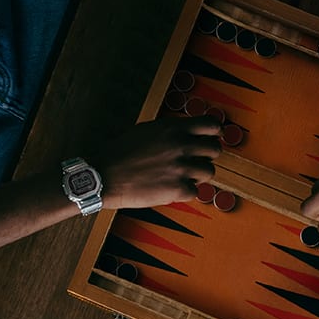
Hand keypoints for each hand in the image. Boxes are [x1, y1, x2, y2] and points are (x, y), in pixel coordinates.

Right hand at [92, 118, 221, 209]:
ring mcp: (181, 167)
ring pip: (209, 172)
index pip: (211, 125)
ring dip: (198, 176)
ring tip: (181, 177)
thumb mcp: (147, 130)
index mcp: (174, 128)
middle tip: (195, 162)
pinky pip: (195, 192)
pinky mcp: (177, 189)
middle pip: (215, 150)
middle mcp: (181, 145)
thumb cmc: (120, 153)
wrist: (103, 175)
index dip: (215, 133)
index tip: (213, 139)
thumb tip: (188, 134)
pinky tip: (170, 189)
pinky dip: (184, 193)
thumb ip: (171, 131)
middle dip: (206, 157)